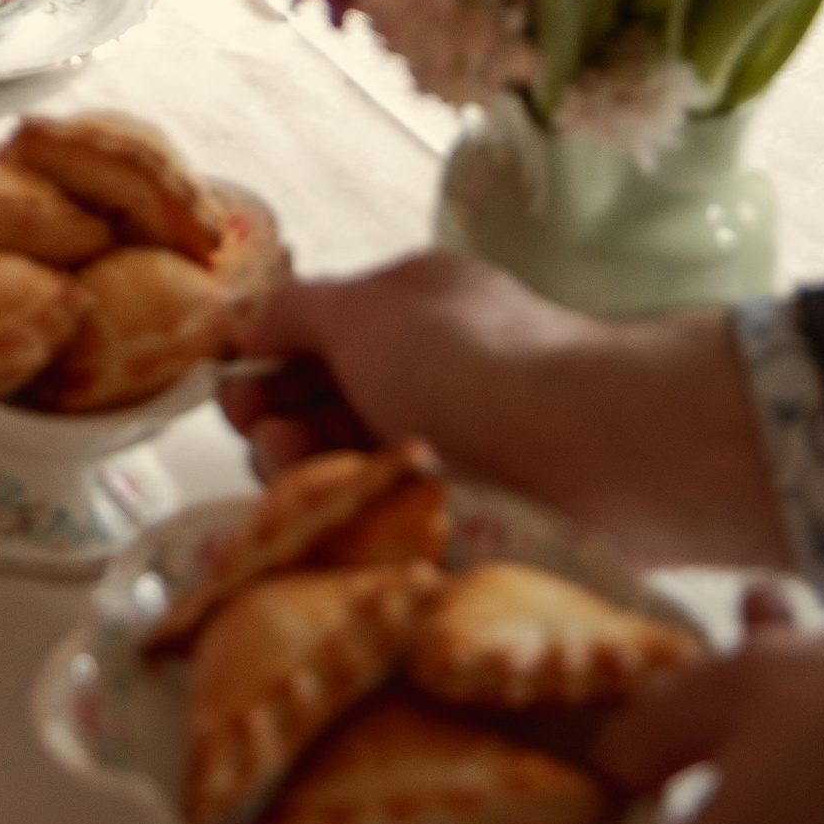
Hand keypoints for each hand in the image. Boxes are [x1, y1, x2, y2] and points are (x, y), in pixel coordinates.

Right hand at [220, 251, 785, 570]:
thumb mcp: (366, 310)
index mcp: (413, 308)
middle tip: (263, 437)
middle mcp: (431, 371)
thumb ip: (294, 311)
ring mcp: (452, 446)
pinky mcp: (469, 515)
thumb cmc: (471, 365)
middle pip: (326, 401)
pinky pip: (390, 512)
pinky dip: (356, 509)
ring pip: (352, 461)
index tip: (232, 393)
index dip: (265, 360)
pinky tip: (343, 516)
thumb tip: (243, 322)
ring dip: (308, 465)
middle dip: (277, 417)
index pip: (317, 332)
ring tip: (302, 474)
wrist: (591, 454)